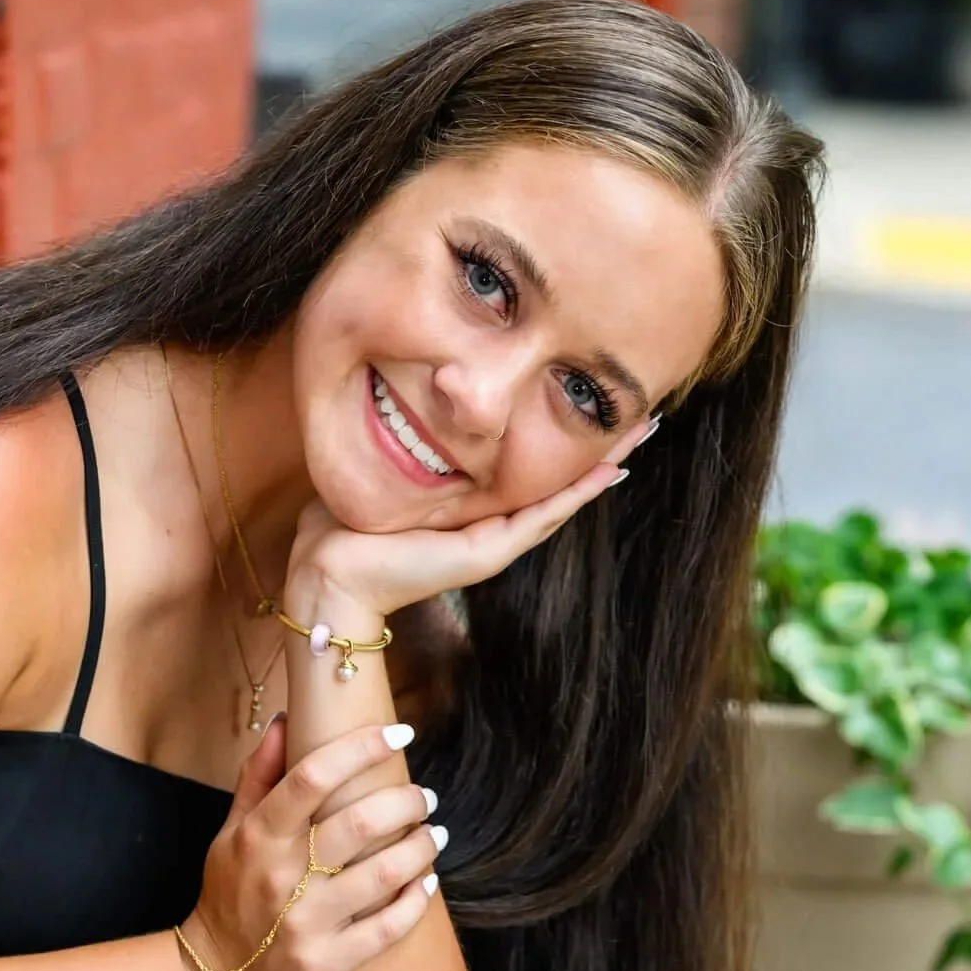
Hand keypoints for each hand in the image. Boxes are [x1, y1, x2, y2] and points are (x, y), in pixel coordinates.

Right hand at [186, 716, 441, 970]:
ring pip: (383, 874)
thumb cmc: (227, 901)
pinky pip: (387, 928)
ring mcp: (305, 923)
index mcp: (258, 838)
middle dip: (405, 802)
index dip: (361, 747)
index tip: (398, 732)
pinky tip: (427, 882)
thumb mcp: (230, 836)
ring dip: (421, 847)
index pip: (312, 776)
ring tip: (434, 834)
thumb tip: (282, 720)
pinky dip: (416, 900)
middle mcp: (281, 877)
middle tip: (423, 797)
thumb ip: (257, 778)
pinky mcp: (326, 964)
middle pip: (358, 822)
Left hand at [287, 420, 656, 618]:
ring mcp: (494, 543)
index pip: (527, 467)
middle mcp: (490, 527)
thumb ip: (401, 445)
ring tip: (640, 432)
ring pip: (561, 496)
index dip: (561, 433)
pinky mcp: (487, 554)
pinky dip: (576, 492)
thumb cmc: (342, 525)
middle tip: (641, 414)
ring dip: (601, 464)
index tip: (591, 398)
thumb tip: (396, 403)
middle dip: (598, 445)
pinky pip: (543, 516)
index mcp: (468, 510)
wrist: (328, 572)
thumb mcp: (382, 472)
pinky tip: (607, 469)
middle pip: (557, 480)